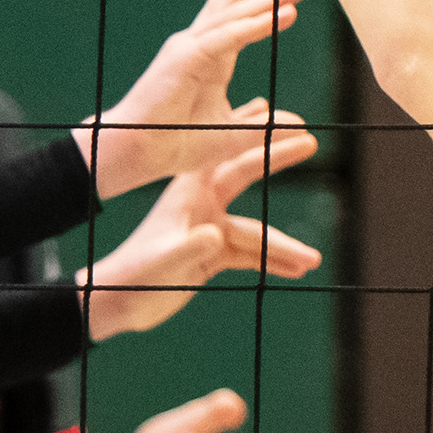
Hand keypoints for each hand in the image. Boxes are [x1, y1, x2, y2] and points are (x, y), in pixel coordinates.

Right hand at [76, 0, 311, 199]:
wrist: (136, 154)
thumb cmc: (175, 142)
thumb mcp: (232, 133)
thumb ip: (264, 126)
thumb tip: (299, 123)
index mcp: (212, 57)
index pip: (239, 15)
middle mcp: (200, 44)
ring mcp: (191, 48)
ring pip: (236, 14)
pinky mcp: (185, 60)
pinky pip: (228, 38)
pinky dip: (256, 25)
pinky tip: (283, 13)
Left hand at [80, 128, 323, 337]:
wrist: (118, 301)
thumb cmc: (136, 279)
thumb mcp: (162, 264)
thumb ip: (188, 248)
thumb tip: (215, 234)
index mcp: (189, 196)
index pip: (234, 163)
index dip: (265, 146)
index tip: (295, 131)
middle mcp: (202, 205)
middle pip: (246, 176)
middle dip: (278, 159)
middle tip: (312, 141)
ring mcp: (208, 228)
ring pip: (255, 230)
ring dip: (284, 246)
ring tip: (314, 261)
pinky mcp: (211, 253)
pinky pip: (250, 255)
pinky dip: (273, 263)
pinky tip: (298, 272)